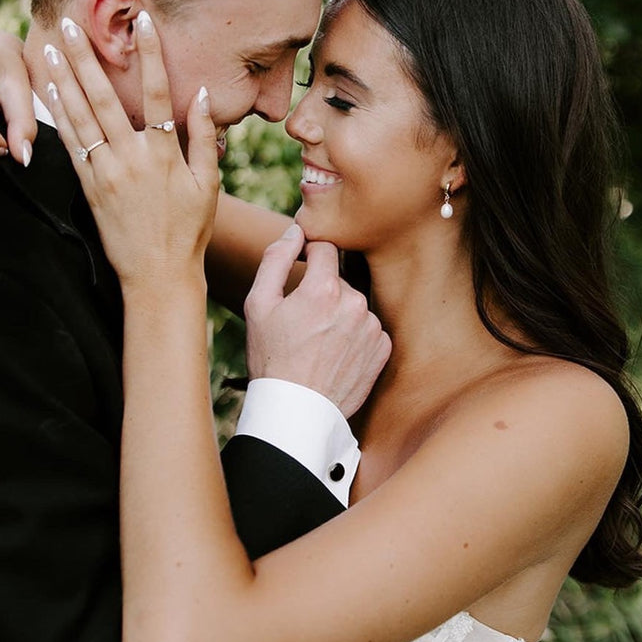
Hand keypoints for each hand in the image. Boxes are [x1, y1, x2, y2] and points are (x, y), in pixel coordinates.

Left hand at [45, 12, 219, 285]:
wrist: (158, 275)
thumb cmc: (189, 231)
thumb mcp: (208, 185)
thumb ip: (205, 138)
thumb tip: (203, 95)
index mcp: (165, 154)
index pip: (160, 93)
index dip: (151, 54)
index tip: (144, 21)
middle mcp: (132, 158)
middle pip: (105, 97)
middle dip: (86, 57)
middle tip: (69, 23)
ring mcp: (106, 172)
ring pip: (80, 117)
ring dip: (62, 79)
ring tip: (49, 48)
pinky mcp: (88, 188)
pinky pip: (70, 146)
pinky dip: (57, 116)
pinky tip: (48, 93)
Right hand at [245, 225, 391, 418]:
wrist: (296, 411)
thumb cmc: (271, 357)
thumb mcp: (258, 305)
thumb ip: (275, 259)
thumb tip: (295, 230)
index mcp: (324, 288)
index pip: (325, 248)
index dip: (309, 255)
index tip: (300, 270)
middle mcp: (355, 303)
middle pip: (339, 279)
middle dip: (322, 292)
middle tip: (302, 322)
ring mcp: (372, 327)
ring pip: (354, 304)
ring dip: (339, 314)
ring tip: (318, 342)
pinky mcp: (383, 349)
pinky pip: (368, 328)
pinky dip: (354, 335)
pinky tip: (335, 354)